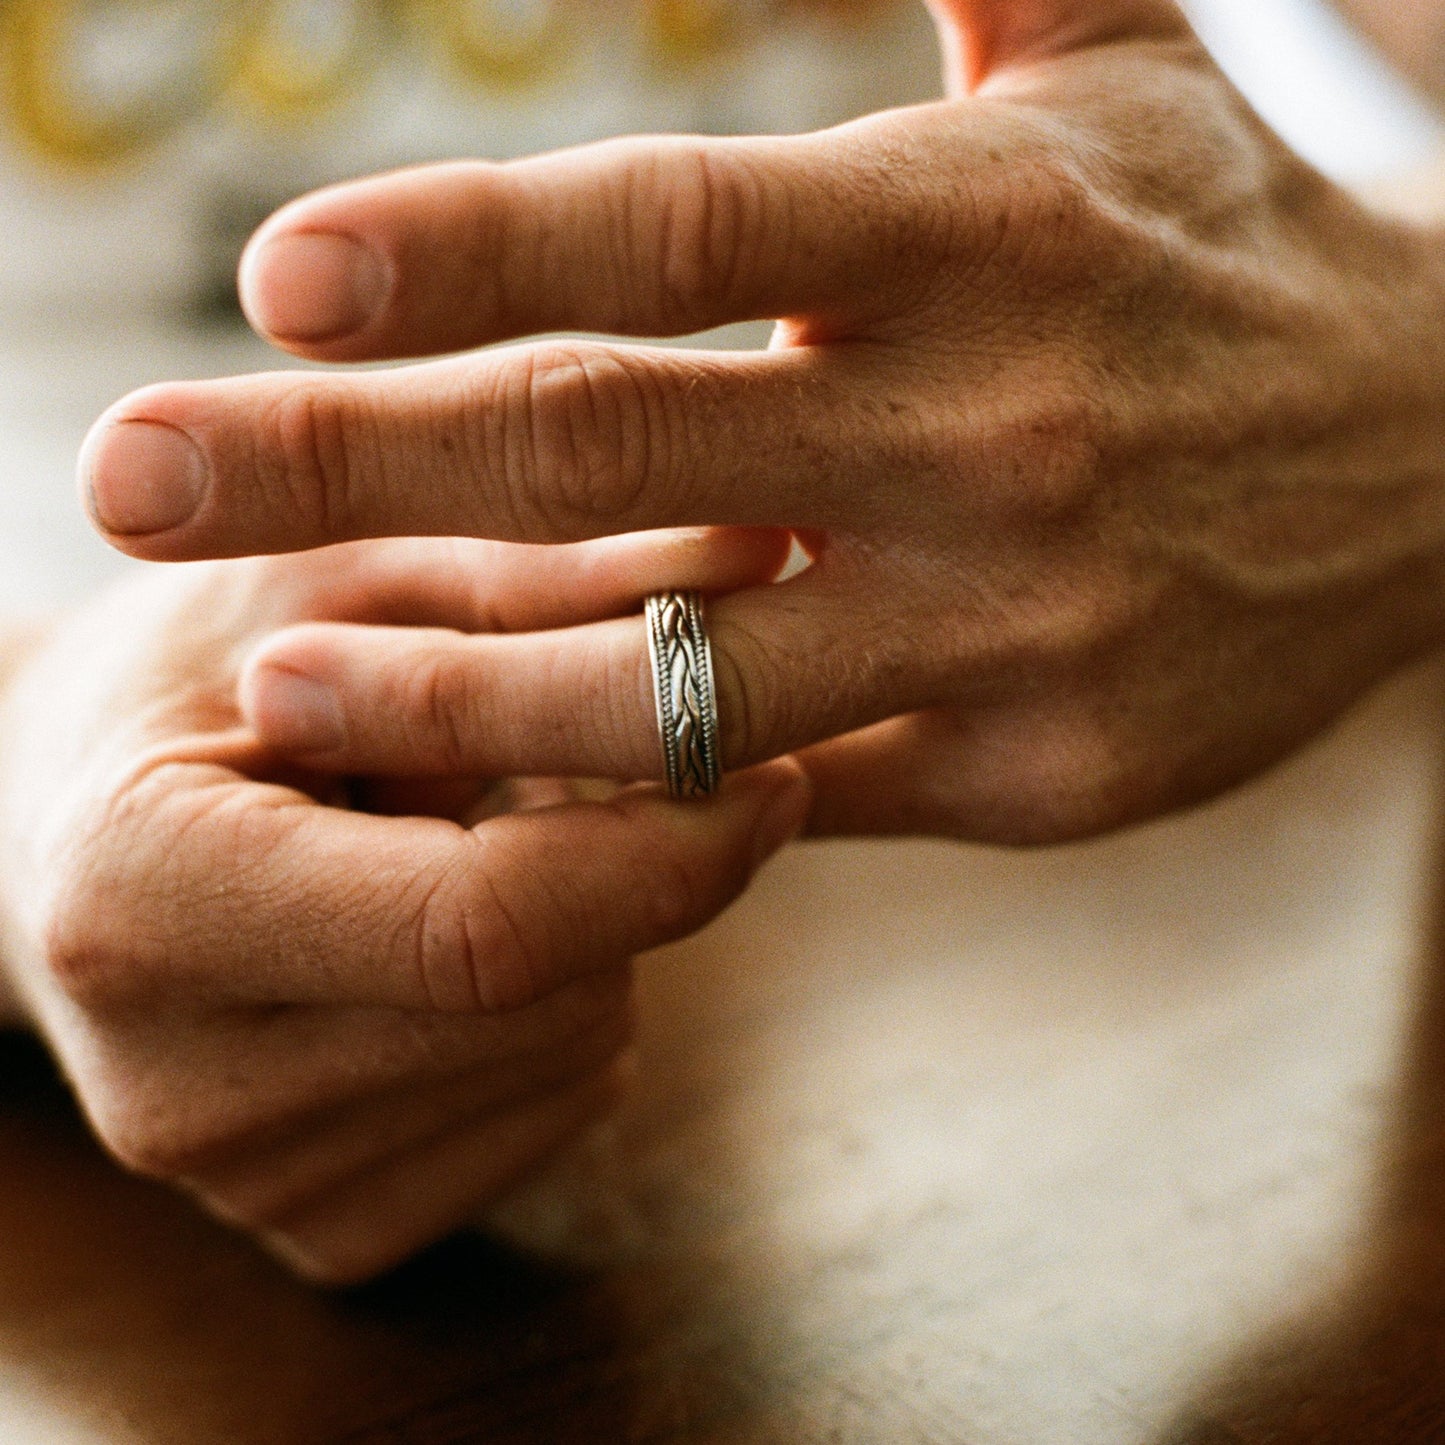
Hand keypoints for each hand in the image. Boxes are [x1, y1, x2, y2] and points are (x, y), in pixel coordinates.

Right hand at [0, 534, 807, 1282]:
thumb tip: (756, 562)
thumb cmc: (211, 670)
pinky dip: (561, 1015)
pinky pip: (544, 1116)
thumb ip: (538, 576)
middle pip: (544, 1005)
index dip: (661, 852)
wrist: (75, 824)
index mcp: (143, 894)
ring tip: (475, 840)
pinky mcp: (325, 1226)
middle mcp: (177, 1084)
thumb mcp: (348, 575)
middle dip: (628, 879)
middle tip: (590, 775)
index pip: (477, 926)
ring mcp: (248, 1181)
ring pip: (567, 1062)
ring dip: (595, 938)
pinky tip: (464, 937)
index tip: (763, 772)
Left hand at [80, 0, 1444, 842]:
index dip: (464, 250)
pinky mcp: (1041, 771)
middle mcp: (988, 432)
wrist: (1439, 465)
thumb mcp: (1124, 75)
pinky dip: (642, 791)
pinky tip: (503, 783)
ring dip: (454, 692)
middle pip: (610, 451)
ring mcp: (1015, 625)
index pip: (675, 231)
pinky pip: (795, 793)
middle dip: (347, 473)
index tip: (270, 283)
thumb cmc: (1225, 264)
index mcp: (982, 234)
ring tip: (272, 685)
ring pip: (686, 682)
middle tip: (129, 488)